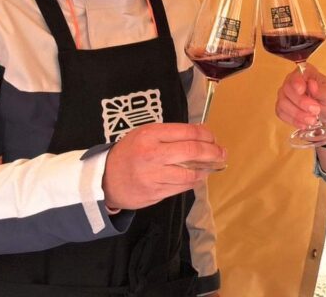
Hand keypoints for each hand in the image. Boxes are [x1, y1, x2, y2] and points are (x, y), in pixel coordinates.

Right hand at [102, 123, 224, 209]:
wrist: (105, 179)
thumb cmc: (128, 153)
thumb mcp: (144, 134)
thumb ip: (170, 134)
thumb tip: (201, 133)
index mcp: (150, 135)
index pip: (188, 132)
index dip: (206, 135)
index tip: (213, 138)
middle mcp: (153, 154)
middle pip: (192, 151)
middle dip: (212, 152)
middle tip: (221, 153)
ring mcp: (154, 176)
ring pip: (190, 174)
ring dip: (205, 170)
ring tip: (210, 167)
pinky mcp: (155, 193)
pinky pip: (182, 188)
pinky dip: (193, 182)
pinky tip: (196, 177)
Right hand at [274, 63, 325, 128]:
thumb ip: (323, 91)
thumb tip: (312, 84)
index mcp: (307, 73)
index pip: (297, 73)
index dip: (297, 82)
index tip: (301, 90)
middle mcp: (293, 81)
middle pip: (287, 89)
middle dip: (300, 102)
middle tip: (316, 110)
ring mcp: (286, 95)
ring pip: (282, 102)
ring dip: (297, 114)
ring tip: (312, 120)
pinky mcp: (282, 108)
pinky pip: (281, 113)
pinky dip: (293, 120)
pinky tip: (304, 124)